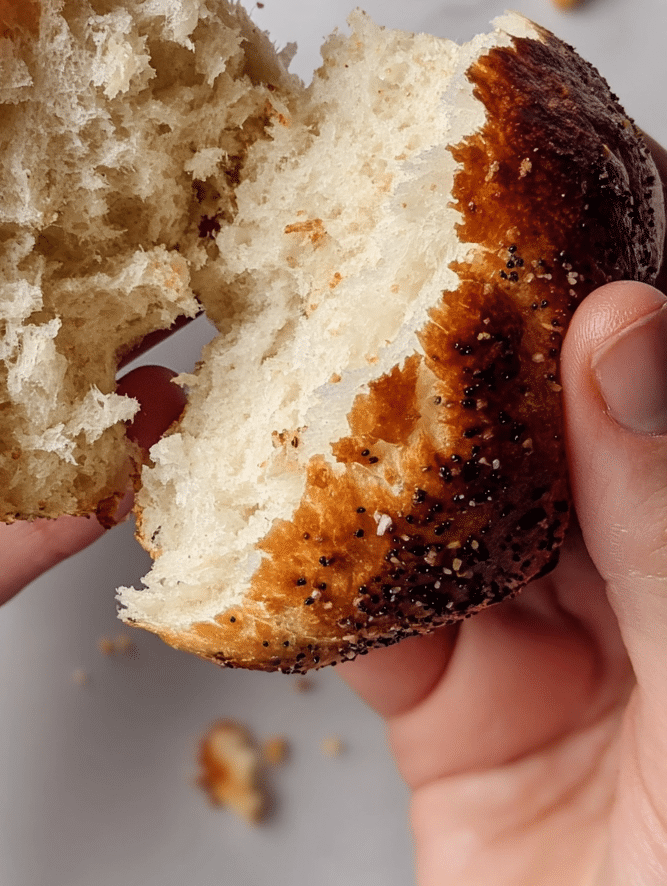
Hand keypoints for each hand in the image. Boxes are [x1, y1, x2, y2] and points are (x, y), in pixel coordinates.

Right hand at [341, 170, 666, 885]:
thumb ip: (664, 522)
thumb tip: (625, 330)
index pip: (660, 375)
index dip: (612, 264)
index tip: (534, 170)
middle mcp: (634, 576)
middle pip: (536, 426)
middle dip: (452, 341)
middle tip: (378, 246)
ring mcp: (544, 642)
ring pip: (436, 511)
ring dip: (360, 453)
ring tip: (295, 358)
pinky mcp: (452, 715)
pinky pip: (366, 627)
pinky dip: (305, 586)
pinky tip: (258, 529)